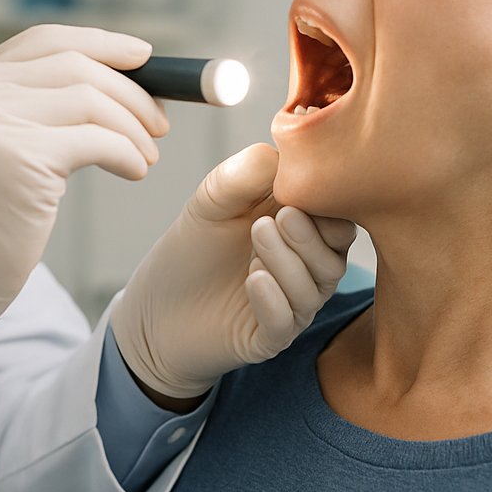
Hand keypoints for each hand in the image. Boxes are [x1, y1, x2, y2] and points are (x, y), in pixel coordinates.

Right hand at [0, 25, 168, 376]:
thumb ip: (22, 108)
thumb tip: (111, 83)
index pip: (41, 41)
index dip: (100, 44)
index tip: (142, 56)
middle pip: (73, 64)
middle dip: (130, 89)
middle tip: (159, 121)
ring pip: (90, 100)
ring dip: (133, 126)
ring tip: (146, 156)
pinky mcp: (21, 160)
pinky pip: (98, 140)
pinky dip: (127, 153)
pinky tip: (134, 171)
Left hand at [111, 143, 356, 402]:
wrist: (153, 308)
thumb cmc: (191, 250)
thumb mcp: (212, 201)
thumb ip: (244, 175)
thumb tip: (280, 153)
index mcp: (300, 229)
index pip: (338, 215)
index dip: (328, 201)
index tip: (302, 185)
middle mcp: (303, 268)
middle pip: (335, 253)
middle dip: (313, 234)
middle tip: (280, 216)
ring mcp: (289, 304)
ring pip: (314, 288)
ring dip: (288, 261)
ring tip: (257, 235)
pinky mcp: (268, 337)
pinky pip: (286, 323)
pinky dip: (274, 300)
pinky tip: (253, 280)